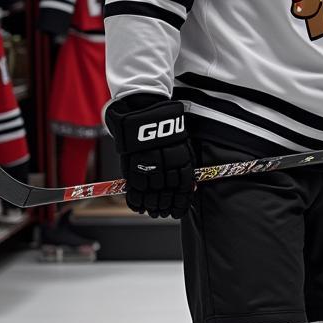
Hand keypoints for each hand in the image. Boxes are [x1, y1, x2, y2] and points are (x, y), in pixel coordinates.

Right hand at [104, 93, 194, 217]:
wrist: (145, 109)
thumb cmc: (165, 127)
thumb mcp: (181, 143)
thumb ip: (184, 166)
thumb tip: (191, 188)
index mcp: (180, 157)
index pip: (182, 187)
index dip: (179, 203)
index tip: (177, 212)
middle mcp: (165, 161)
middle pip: (166, 192)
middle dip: (164, 206)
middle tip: (162, 214)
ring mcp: (147, 162)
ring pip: (150, 191)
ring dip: (151, 205)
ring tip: (151, 212)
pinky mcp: (131, 161)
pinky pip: (133, 185)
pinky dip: (135, 198)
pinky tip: (137, 206)